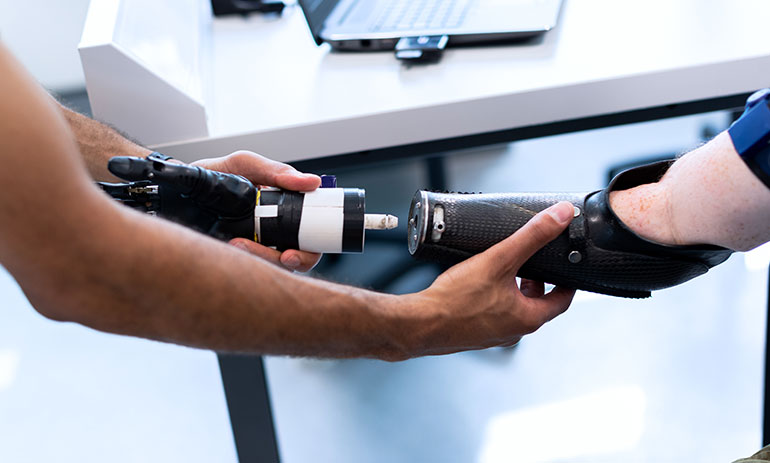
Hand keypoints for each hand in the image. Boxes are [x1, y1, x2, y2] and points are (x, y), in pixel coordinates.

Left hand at [193, 150, 322, 271]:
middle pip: (299, 257)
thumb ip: (275, 171)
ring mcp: (257, 245)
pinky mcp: (237, 257)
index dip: (311, 249)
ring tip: (240, 245)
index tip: (294, 251)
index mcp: (285, 209)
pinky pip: (249, 269)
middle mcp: (275, 231)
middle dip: (294, 261)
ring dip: (263, 260)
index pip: (312, 236)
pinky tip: (230, 248)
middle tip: (283, 256)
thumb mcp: (245, 164)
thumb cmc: (216, 174)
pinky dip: (245, 262)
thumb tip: (311, 182)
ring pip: (274, 267)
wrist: (180, 186)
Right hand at [398, 202, 576, 357]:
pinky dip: (491, 299)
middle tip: (530, 263)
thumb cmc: (456, 300)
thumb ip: (531, 236)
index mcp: (527, 319)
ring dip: (512, 290)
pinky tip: (475, 284)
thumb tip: (559, 217)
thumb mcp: (499, 260)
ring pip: (511, 309)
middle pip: (535, 304)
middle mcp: (513, 332)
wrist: (419, 324)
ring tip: (500, 269)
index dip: (566, 283)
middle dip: (535, 282)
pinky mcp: (472, 335)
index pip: (561, 301)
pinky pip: (490, 315)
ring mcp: (492, 336)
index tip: (565, 270)